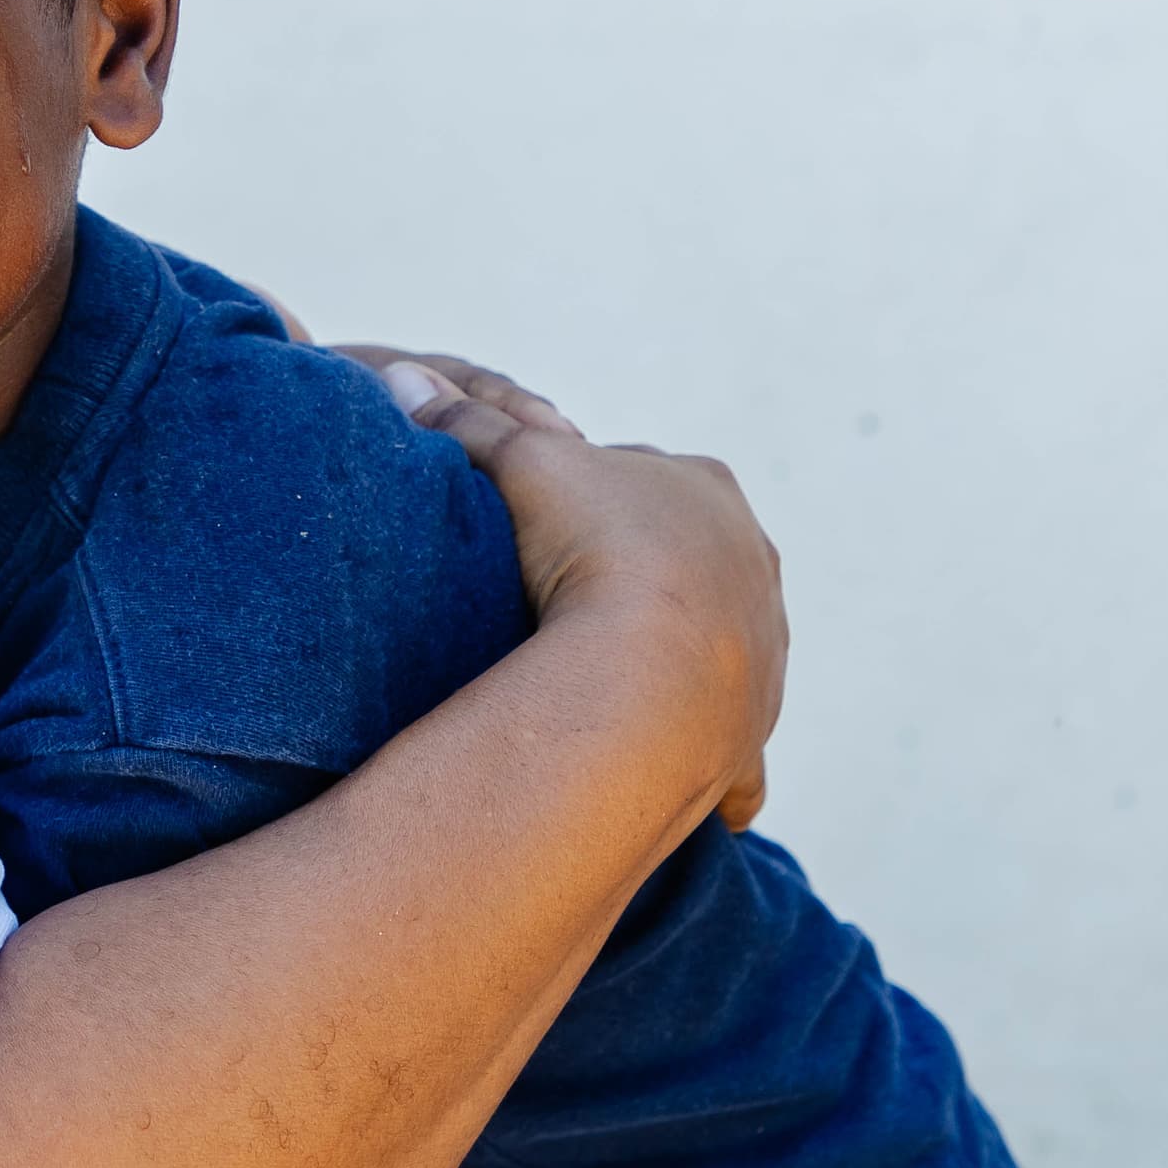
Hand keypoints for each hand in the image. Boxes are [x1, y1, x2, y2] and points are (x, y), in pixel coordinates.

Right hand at [336, 348, 779, 831]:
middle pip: (685, 563)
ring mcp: (760, 651)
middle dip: (638, 577)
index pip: (638, 480)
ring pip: (718, 650)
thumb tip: (407, 380)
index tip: (538, 524)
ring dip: (677, 662)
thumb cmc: (593, 546)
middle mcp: (750, 566)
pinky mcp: (750, 729)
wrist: (650, 671)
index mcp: (704, 489)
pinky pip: (738, 757)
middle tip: (567, 604)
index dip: (583, 498)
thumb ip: (466, 424)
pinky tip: (686, 787)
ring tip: (610, 687)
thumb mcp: (520, 463)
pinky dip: (715, 766)